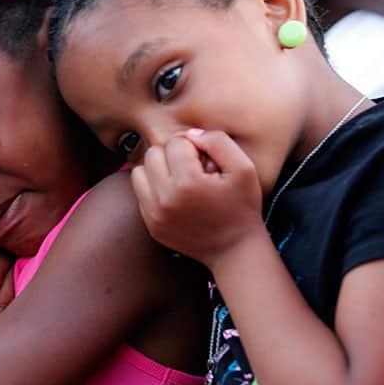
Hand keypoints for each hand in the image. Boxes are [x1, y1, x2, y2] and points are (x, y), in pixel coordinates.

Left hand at [131, 130, 264, 265]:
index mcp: (188, 183)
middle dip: (172, 155)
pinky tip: (176, 196)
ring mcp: (154, 214)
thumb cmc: (243, 207)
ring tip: (180, 179)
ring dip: (158, 170)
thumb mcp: (244, 168)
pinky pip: (140, 193)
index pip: (175, 142)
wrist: (235, 250)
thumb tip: (191, 134)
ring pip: (139, 172)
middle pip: (152, 153)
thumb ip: (218, 142)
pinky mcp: (151, 225)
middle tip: (192, 168)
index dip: (194, 146)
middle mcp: (165, 199)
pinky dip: (154, 189)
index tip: (206, 162)